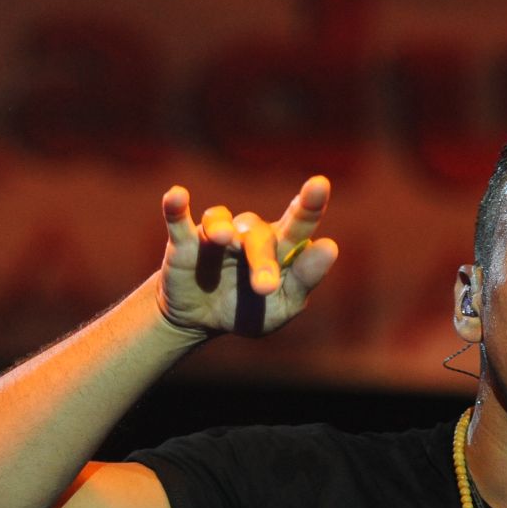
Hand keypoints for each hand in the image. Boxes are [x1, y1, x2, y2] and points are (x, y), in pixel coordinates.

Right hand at [156, 175, 337, 337]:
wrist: (201, 322)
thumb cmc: (250, 310)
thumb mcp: (283, 306)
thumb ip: (305, 279)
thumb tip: (330, 246)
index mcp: (280, 248)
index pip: (299, 223)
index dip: (310, 204)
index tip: (319, 184)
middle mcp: (250, 235)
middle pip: (259, 235)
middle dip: (262, 261)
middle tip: (264, 287)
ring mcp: (217, 236)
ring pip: (221, 222)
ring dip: (221, 228)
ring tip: (222, 238)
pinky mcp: (184, 243)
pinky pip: (179, 220)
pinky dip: (176, 208)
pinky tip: (177, 196)